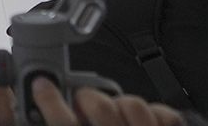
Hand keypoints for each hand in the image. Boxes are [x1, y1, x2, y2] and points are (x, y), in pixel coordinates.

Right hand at [31, 78, 183, 124]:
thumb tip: (45, 119)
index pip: (64, 124)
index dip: (49, 101)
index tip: (42, 85)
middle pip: (101, 108)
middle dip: (87, 96)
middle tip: (79, 100)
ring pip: (133, 104)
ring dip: (121, 104)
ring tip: (114, 114)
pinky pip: (165, 116)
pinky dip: (155, 114)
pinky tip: (142, 124)